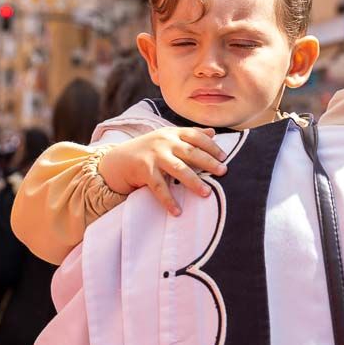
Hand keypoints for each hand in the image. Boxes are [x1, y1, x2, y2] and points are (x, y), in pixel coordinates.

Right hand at [98, 128, 227, 215]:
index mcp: (172, 133)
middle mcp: (164, 142)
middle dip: (208, 162)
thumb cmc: (149, 150)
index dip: (211, 146)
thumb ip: (189, 135)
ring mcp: (154, 156)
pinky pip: (159, 187)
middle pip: (190, 152)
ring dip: (193, 181)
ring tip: (206, 193)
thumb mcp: (168, 138)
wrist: (118, 160)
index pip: (195, 136)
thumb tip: (213, 132)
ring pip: (178, 169)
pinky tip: (177, 211)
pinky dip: (169, 200)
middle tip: (223, 172)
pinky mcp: (144, 170)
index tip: (224, 157)